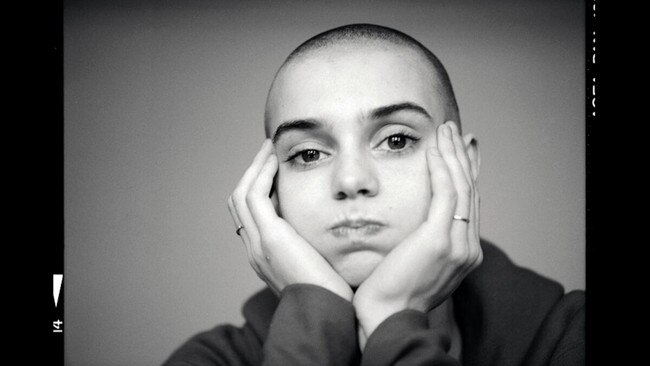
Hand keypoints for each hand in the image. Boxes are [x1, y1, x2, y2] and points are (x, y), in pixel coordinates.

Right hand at [227, 139, 352, 300]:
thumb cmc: (332, 292)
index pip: (250, 214)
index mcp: (264, 255)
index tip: (275, 168)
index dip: (258, 188)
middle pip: (238, 202)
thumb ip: (314, 244)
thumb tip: (327, 225)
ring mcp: (258, 244)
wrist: (328, 312)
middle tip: (267, 152)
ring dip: (254, 168)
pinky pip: (254, 196)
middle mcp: (255, 249)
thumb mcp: (318, 263)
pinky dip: (261, 175)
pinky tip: (274, 160)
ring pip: (241, 195)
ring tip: (268, 148)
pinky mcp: (270, 238)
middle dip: (252, 173)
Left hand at [353, 121, 481, 346]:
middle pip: (470, 191)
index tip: (463, 151)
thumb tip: (419, 224)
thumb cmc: (392, 293)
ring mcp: (457, 245)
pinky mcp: (438, 240)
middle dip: (462, 157)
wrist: (387, 317)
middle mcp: (468, 248)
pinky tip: (434, 150)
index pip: (469, 204)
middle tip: (456, 132)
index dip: (467, 174)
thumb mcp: (416, 265)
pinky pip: (444, 194)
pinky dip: (441, 168)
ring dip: (453, 154)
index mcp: (464, 253)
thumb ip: (426, 243)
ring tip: (446, 130)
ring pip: (461, 187)